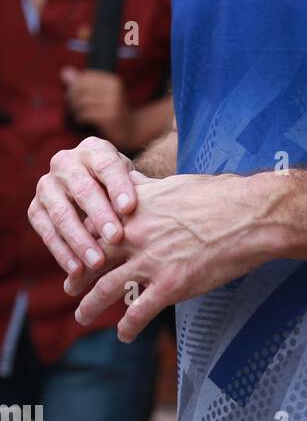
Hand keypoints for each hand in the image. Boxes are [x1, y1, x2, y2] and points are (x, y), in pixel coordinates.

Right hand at [28, 136, 145, 277]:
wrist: (90, 187)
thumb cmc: (119, 185)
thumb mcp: (130, 180)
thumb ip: (140, 188)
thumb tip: (156, 199)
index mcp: (94, 150)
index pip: (107, 165)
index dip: (118, 187)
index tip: (130, 209)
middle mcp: (66, 162)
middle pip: (83, 189)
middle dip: (100, 216)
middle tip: (116, 238)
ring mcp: (47, 185)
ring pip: (62, 214)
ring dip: (80, 240)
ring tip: (98, 262)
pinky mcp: (35, 209)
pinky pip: (46, 232)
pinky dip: (62, 252)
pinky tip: (76, 270)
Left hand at [61, 68, 133, 147]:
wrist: (132, 129)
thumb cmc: (114, 109)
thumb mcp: (102, 93)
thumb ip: (83, 82)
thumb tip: (64, 71)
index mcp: (113, 81)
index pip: (85, 77)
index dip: (74, 85)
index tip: (73, 94)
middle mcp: (114, 89)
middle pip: (81, 88)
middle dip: (72, 97)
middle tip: (72, 105)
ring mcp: (113, 103)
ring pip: (82, 102)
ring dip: (76, 109)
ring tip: (78, 113)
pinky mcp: (109, 117)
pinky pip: (86, 114)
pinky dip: (80, 117)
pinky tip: (83, 119)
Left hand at [63, 173, 279, 341]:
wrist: (251, 215)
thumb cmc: (221, 195)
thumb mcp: (177, 184)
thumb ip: (150, 191)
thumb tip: (137, 186)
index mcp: (137, 207)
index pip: (94, 225)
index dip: (83, 239)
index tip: (79, 249)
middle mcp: (137, 234)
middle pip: (92, 258)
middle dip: (77, 275)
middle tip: (70, 286)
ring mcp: (152, 262)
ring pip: (105, 290)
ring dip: (90, 307)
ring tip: (82, 315)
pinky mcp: (171, 285)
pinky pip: (138, 313)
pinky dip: (126, 327)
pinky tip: (124, 334)